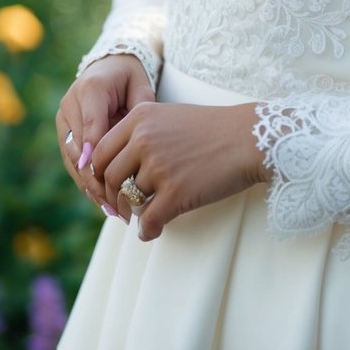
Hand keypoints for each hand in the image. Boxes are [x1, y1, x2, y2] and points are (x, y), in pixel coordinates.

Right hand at [56, 55, 154, 217]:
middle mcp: (70, 104)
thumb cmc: (129, 77)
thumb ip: (141, 107)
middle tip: (115, 202)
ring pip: (73, 159)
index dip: (95, 151)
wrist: (108, 66)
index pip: (92, 124)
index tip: (102, 175)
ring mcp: (63, 119)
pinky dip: (86, 181)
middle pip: (79, 148)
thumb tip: (139, 138)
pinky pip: (72, 161)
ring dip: (90, 185)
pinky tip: (100, 201)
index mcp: (91, 89)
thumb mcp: (140, 84)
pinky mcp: (63, 132)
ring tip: (110, 209)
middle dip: (96, 178)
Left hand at [90, 100, 269, 240]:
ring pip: (128, 200)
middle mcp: (144, 139)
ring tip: (143, 216)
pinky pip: (148, 221)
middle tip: (121, 209)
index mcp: (140, 118)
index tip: (108, 187)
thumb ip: (140, 134)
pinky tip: (153, 231)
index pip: (100, 151)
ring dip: (133, 214)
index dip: (100, 175)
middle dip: (113, 198)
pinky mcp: (175, 193)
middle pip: (109, 178)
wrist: (249, 138)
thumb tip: (116, 167)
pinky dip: (147, 231)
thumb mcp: (170, 117)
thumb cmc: (213, 129)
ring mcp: (159, 167)